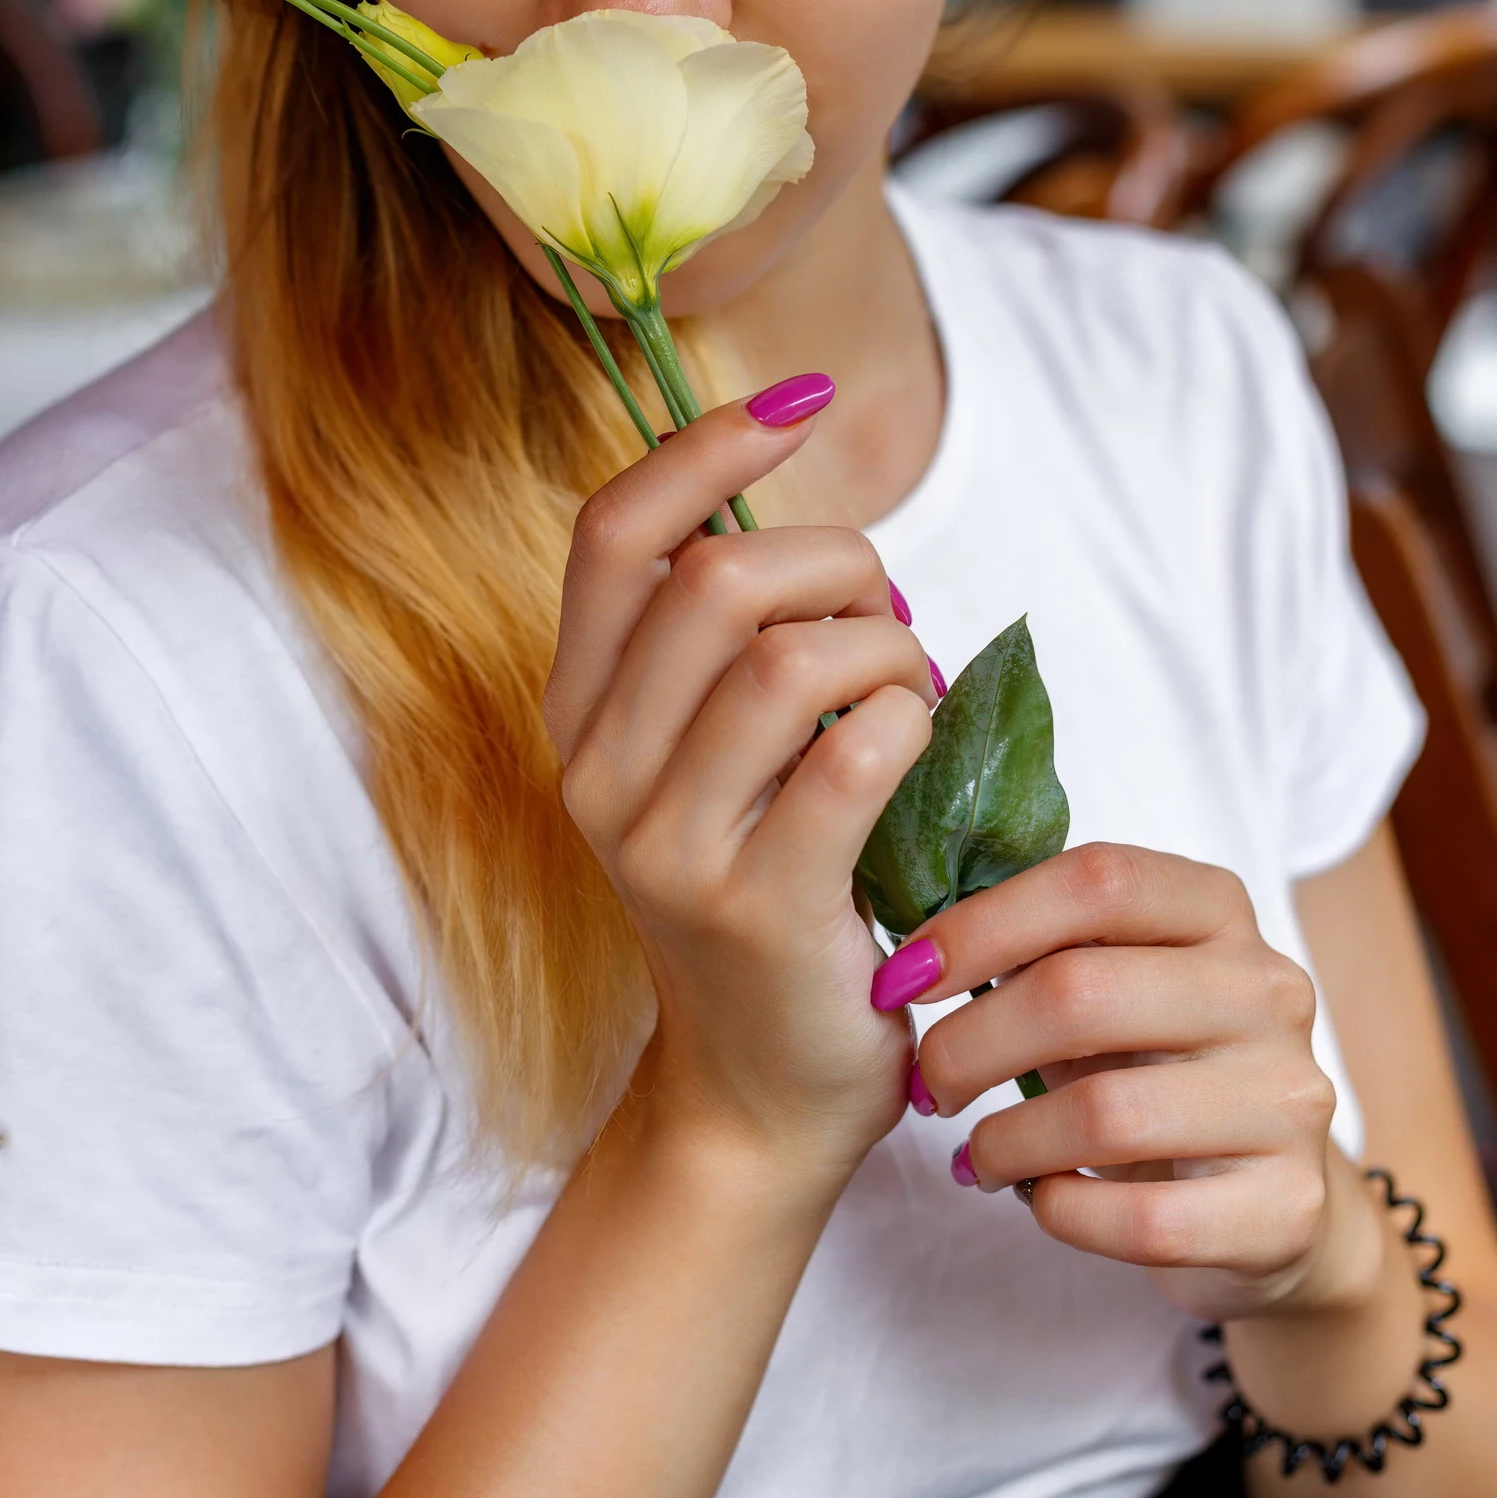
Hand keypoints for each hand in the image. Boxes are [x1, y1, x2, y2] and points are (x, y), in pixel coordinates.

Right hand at [545, 389, 938, 1190]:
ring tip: (908, 686)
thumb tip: (800, 510)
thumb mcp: (706, 759)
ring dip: (887, 645)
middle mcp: (599, 771)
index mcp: (578, 712)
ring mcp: (669, 844)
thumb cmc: (760, 892)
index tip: (801, 408)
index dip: (705, 446)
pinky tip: (920, 742)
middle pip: (716, 580)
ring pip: (793, 658)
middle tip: (887, 613)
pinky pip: (857, 755)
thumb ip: (725, 644)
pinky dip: (912, 719)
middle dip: (837, 562)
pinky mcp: (758, 905)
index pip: (611, 532)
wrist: (759, 1089)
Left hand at [906, 845, 1379, 1323]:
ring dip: (1007, 1141)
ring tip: (979, 1157)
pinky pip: (1142, 1219)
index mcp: (1219, 912)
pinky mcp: (1287, 1208)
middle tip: (926, 1086)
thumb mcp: (1111, 986)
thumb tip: (915, 954)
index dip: (983, 924)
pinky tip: (1044, 1200)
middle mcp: (1269, 992)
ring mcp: (1288, 1101)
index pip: (1098, 881)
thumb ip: (1040, 948)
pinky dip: (1065, 1212)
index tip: (907, 976)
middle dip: (969, 1044)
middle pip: (1082, 992)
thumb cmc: (1154, 1071)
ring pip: (1106, 1114)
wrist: (1267, 1202)